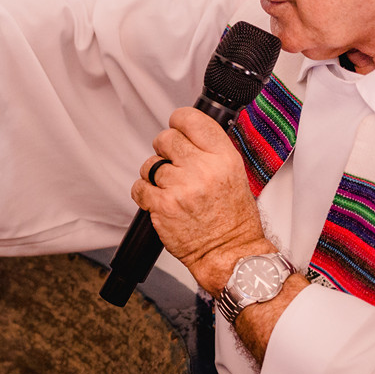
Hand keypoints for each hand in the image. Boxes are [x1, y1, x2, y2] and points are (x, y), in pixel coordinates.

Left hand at [131, 107, 271, 294]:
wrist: (229, 253)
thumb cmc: (233, 220)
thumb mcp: (235, 175)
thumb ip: (211, 152)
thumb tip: (187, 135)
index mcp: (223, 158)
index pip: (192, 120)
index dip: (179, 121)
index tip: (176, 126)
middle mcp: (202, 169)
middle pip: (166, 139)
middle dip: (165, 150)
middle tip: (173, 164)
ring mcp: (180, 187)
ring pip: (150, 164)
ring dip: (154, 175)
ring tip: (170, 189)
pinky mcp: (162, 206)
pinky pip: (139, 187)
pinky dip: (144, 193)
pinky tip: (159, 200)